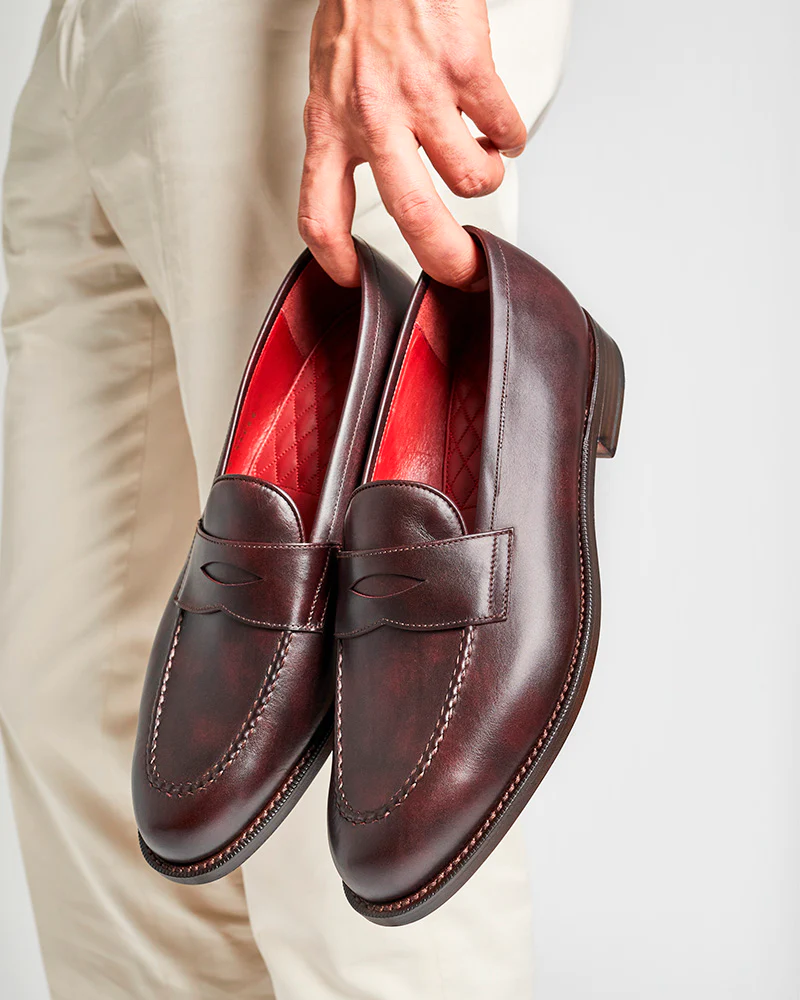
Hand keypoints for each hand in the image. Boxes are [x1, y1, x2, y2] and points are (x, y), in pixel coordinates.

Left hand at [299, 0, 526, 287]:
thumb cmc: (360, 8)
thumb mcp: (329, 80)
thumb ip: (344, 131)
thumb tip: (368, 174)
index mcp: (331, 124)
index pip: (319, 211)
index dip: (335, 258)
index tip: (353, 277)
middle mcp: (373, 117)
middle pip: (412, 213)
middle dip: (446, 257)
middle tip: (463, 269)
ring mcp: (421, 94)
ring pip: (470, 178)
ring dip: (485, 179)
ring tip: (481, 160)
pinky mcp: (466, 69)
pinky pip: (503, 129)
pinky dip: (509, 136)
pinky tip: (499, 126)